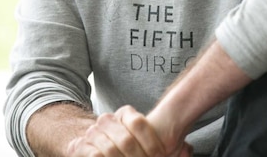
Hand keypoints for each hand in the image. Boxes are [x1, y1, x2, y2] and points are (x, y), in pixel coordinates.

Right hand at [65, 105, 191, 156]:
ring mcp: (92, 133)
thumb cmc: (129, 149)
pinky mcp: (79, 147)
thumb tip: (187, 149)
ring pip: (110, 149)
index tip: (158, 155)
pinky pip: (95, 155)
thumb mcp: (148, 142)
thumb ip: (168, 143)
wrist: (93, 149)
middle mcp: (107, 120)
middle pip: (126, 140)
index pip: (139, 123)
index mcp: (125, 114)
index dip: (151, 144)